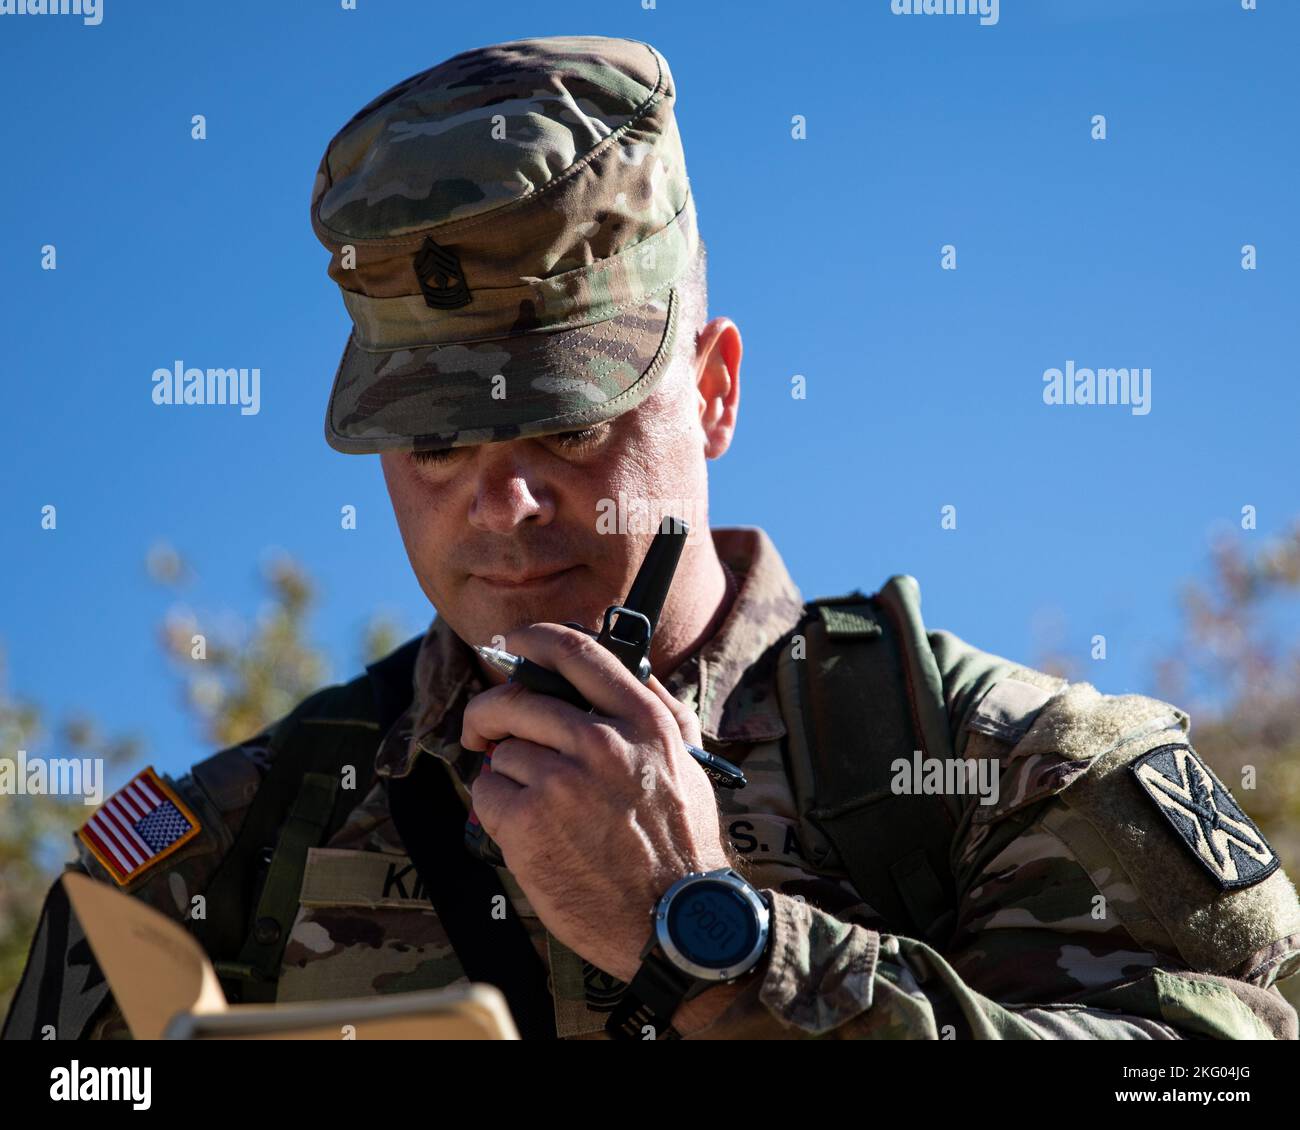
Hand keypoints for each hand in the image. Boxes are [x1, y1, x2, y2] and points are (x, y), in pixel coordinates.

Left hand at [462, 622, 731, 983]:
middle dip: (491, 711)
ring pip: (503, 750)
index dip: (534, 638)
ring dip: (508, 772)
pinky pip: (488, 792)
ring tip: (536, 802)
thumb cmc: (681, 844)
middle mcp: (601, 742)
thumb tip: (629, 666)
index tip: (514, 641)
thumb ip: (659, 709)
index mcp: (642, 721)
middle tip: (485, 727)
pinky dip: (496, 807)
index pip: (576, 652)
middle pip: (517, 698)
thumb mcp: (687, 761)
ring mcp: (562, 782)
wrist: (673, 922)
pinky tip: (526, 828)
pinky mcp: (528, 823)